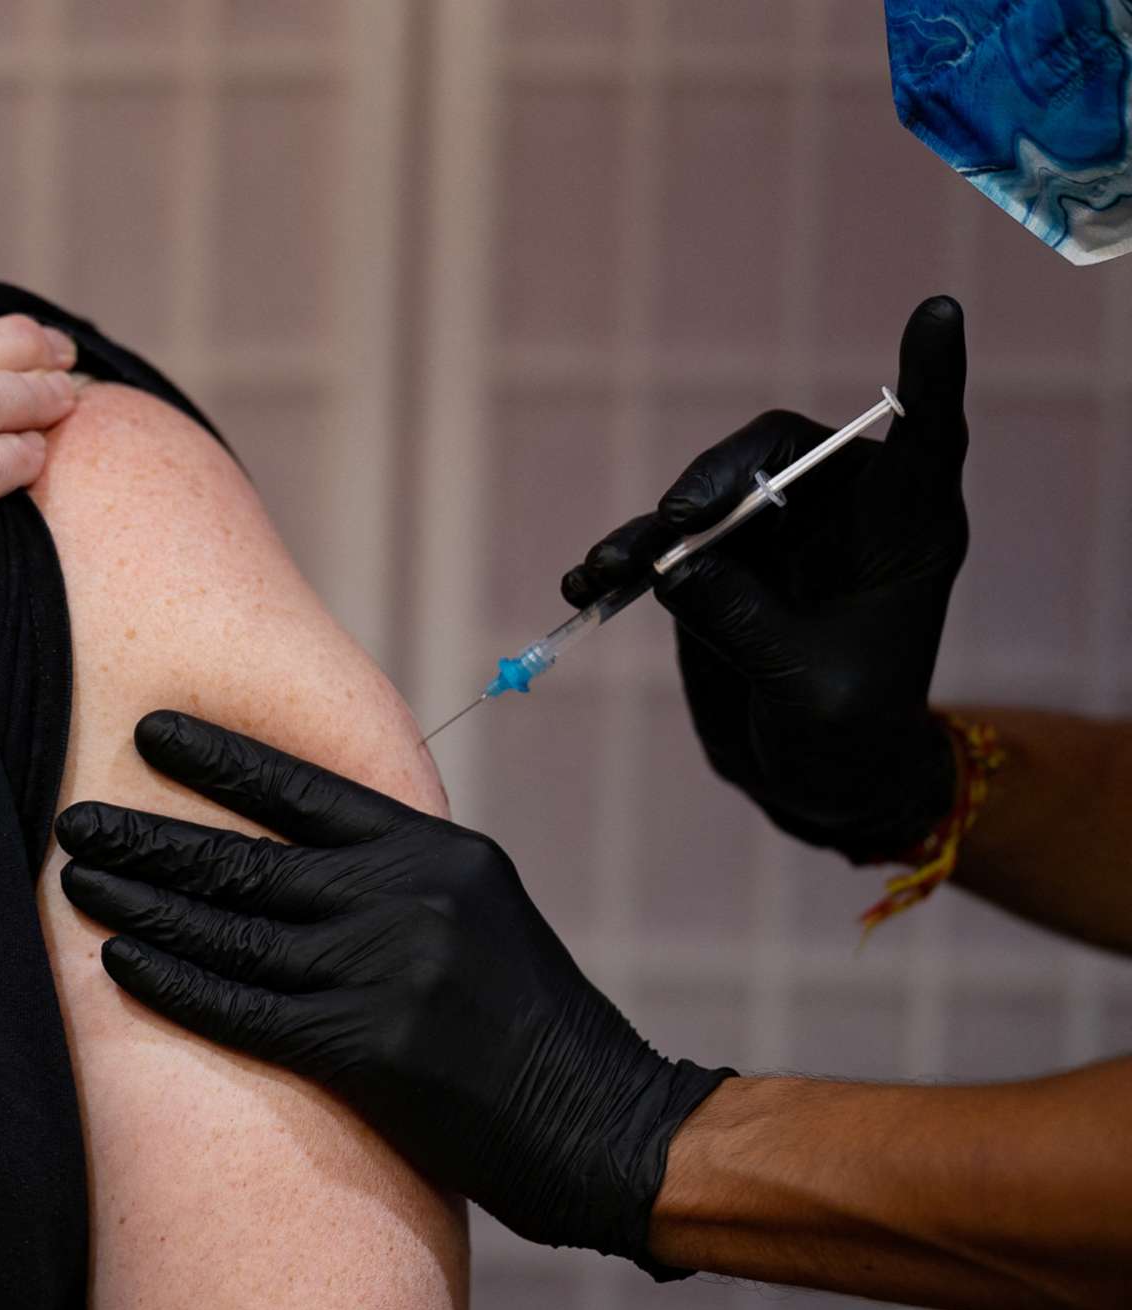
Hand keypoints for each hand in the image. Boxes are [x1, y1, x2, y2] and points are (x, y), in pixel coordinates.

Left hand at [57, 712, 731, 1266]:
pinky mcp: (368, 1053)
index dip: (221, 759)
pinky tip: (121, 960)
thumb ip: (393, 879)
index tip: (151, 731)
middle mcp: (409, 901)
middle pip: (249, 860)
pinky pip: (244, 1010)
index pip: (308, 789)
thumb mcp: (479, 916)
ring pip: (233, 932)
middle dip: (153, 836)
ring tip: (79, 880)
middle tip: (77, 817)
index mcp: (438, 854)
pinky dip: (176, 984)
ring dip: (144, 904)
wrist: (606, 1126)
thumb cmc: (533, 1026)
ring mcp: (387, 976)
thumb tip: (286, 852)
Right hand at [562, 297, 970, 862]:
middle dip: (720, 474)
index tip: (939, 312)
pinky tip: (587, 585)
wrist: (812, 780)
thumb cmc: (847, 738)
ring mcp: (772, 537)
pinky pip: (662, 545)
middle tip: (678, 517)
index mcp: (902, 534)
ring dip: (650, 529)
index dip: (930, 375)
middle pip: (779, 452)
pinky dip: (624, 561)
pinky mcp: (715, 566)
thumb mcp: (809, 688)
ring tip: (603, 572)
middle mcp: (839, 517)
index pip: (925, 438)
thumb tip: (676, 568)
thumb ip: (746, 623)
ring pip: (706, 497)